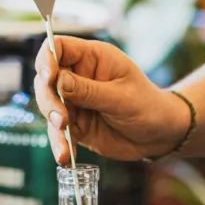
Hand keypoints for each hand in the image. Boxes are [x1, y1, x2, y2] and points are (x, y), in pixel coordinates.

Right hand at [34, 36, 189, 163]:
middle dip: (49, 99)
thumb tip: (58, 81)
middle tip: (61, 119)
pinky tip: (65, 156)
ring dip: (53, 124)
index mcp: (93, 58)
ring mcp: (75, 101)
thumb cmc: (147, 106)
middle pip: (46, 79)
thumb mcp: (122, 97)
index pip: (59, 47)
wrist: (159, 135)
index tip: (49, 77)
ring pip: (48, 106)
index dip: (47, 58)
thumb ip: (90, 90)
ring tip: (65, 140)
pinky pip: (58, 132)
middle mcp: (79, 76)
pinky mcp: (74, 124)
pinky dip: (59, 144)